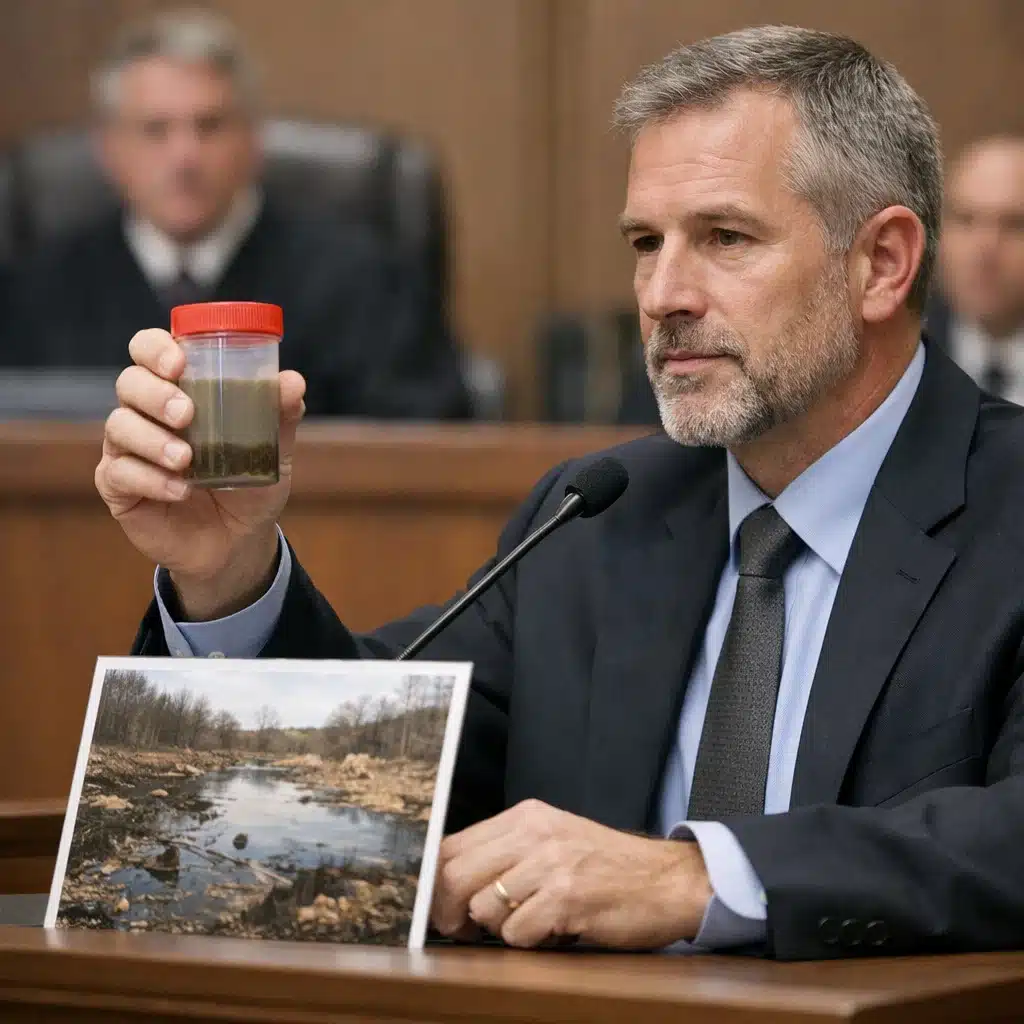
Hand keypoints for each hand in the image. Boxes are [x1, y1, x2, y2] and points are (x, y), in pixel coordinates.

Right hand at [95, 329, 305, 618]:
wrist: (239, 541)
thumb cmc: (249, 483)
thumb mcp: (273, 451)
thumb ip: (281, 416)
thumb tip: (293, 381)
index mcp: (178, 389)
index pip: (149, 350)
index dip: (155, 348)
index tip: (178, 361)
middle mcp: (146, 412)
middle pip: (130, 383)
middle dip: (155, 394)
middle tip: (187, 414)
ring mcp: (128, 449)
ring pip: (119, 426)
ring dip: (152, 440)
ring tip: (186, 459)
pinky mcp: (119, 487)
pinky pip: (119, 473)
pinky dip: (151, 479)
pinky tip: (179, 490)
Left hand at [431, 799, 711, 949]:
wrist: (668, 880)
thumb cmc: (607, 867)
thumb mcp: (552, 842)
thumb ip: (506, 854)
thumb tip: (450, 886)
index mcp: (525, 816)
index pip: (452, 846)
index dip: (436, 885)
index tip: (440, 911)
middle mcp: (534, 833)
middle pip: (455, 876)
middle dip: (451, 914)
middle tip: (465, 933)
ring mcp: (550, 863)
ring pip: (484, 909)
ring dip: (501, 929)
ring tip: (533, 922)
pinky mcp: (567, 896)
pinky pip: (517, 934)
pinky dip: (531, 942)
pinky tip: (556, 930)